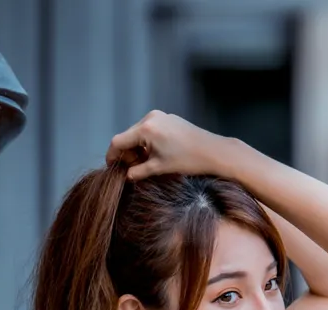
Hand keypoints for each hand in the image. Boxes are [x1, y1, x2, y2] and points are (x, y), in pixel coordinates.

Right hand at [105, 110, 228, 180]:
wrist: (215, 152)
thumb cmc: (189, 160)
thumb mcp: (160, 168)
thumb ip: (139, 171)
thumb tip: (126, 176)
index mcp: (146, 129)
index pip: (118, 141)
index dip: (112, 155)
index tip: (112, 167)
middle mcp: (150, 118)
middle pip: (128, 136)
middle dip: (127, 153)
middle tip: (132, 169)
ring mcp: (160, 116)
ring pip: (138, 133)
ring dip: (137, 148)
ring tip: (146, 163)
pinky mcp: (169, 118)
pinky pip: (150, 129)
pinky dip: (148, 142)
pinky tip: (156, 154)